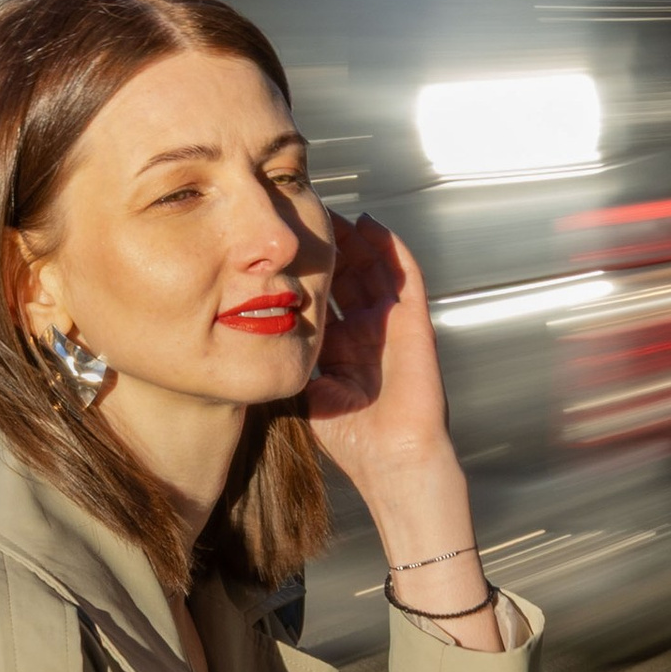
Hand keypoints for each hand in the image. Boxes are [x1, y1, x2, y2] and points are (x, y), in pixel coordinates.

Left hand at [306, 217, 454, 495]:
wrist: (392, 459)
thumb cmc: (353, 439)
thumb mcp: (307, 393)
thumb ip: (290, 363)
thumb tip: (257, 336)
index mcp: (342, 350)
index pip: (323, 299)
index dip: (305, 272)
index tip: (281, 248)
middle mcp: (367, 333)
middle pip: (349, 277)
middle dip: (330, 247)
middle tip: (307, 216)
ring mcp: (392, 326)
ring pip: (375, 269)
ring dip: (357, 240)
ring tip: (335, 212)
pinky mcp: (414, 323)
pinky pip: (405, 276)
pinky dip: (391, 248)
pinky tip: (372, 224)